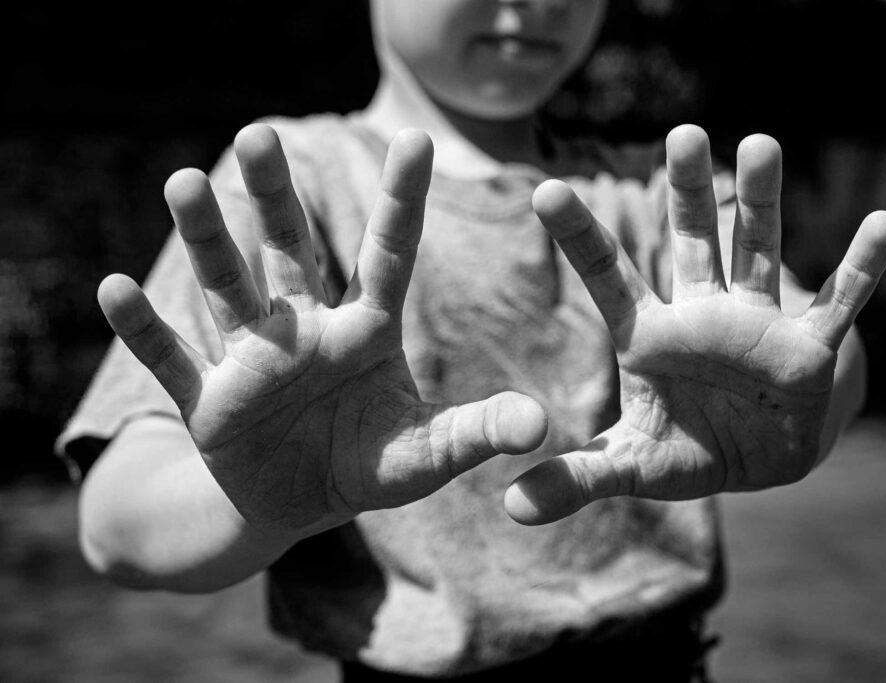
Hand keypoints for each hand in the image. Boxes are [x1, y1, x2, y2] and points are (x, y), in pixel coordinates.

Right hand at [98, 125, 546, 537]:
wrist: (295, 503)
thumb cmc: (366, 466)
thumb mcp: (425, 456)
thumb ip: (475, 434)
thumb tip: (540, 426)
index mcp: (366, 331)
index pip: (387, 255)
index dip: (403, 201)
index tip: (419, 138)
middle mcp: (305, 328)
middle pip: (291, 251)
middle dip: (276, 197)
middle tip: (263, 133)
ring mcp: (252, 359)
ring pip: (226, 287)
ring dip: (207, 239)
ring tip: (186, 182)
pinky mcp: (208, 400)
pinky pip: (172, 360)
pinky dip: (144, 330)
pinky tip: (111, 288)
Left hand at [505, 126, 885, 524]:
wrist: (755, 460)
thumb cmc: (687, 451)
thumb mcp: (631, 465)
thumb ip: (578, 478)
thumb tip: (511, 509)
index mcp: (649, 336)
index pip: (607, 277)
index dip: (578, 236)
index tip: (546, 189)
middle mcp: (701, 314)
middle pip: (690, 242)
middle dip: (686, 192)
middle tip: (680, 133)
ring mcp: (757, 324)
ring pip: (757, 251)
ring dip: (761, 203)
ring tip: (761, 143)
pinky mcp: (808, 348)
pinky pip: (838, 303)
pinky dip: (859, 269)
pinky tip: (884, 224)